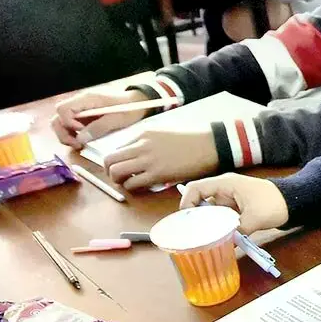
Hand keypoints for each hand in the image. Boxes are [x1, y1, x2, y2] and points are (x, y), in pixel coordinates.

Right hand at [51, 89, 149, 148]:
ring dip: (66, 135)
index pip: (62, 109)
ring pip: (61, 122)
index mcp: (87, 99)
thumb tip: (80, 139)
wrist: (138, 102)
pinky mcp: (83, 116)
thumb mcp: (117, 119)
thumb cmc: (130, 108)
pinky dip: (72, 134)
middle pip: (57, 117)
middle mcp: (79, 103)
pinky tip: (83, 140)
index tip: (82, 131)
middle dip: (63, 133)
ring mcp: (80, 109)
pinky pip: (70, 125)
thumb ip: (99, 127)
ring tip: (80, 144)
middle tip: (77, 144)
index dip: (68, 123)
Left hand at [103, 128, 218, 190]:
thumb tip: (136, 155)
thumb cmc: (193, 139)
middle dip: (110, 171)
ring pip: (116, 172)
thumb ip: (148, 142)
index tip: (124, 168)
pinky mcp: (157, 174)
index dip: (117, 161)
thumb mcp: (164, 133)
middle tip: (120, 178)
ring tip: (130, 183)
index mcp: (144, 134)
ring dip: (118, 180)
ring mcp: (149, 160)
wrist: (211, 144)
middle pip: (109, 160)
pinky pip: (132, 184)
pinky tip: (143, 187)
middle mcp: (142, 145)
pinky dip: (133, 188)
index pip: (117, 149)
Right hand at [179, 173, 288, 233]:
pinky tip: (218, 240)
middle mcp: (224, 189)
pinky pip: (220, 217)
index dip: (186, 203)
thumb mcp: (254, 220)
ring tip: (205, 241)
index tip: (186, 222)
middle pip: (200, 202)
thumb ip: (236, 233)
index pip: (195, 188)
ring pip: (210, 212)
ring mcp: (229, 198)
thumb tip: (224, 249)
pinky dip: (218, 227)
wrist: (293, 201)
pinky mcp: (235, 208)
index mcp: (225, 184)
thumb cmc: (273, 203)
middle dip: (196, 219)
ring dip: (208, 225)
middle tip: (193, 236)